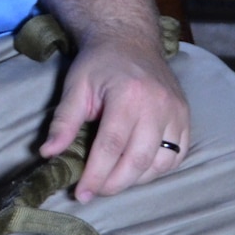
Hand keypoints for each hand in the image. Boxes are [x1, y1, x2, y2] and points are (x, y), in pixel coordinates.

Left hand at [40, 35, 189, 203]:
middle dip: (114, 184)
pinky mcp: (185, 116)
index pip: (111, 147)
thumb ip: (64, 121)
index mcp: (128, 96)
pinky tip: (137, 170)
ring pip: (161, 162)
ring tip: (113, 180)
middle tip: (94, 192)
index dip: (96, 175)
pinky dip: (158, 169)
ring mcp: (176, 111)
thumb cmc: (100, 63)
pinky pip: (177, 155)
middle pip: (138, 159)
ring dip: (136, 180)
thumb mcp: (76, 86)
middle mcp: (158, 104)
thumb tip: (48, 153)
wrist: (130, 39)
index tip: (82, 194)